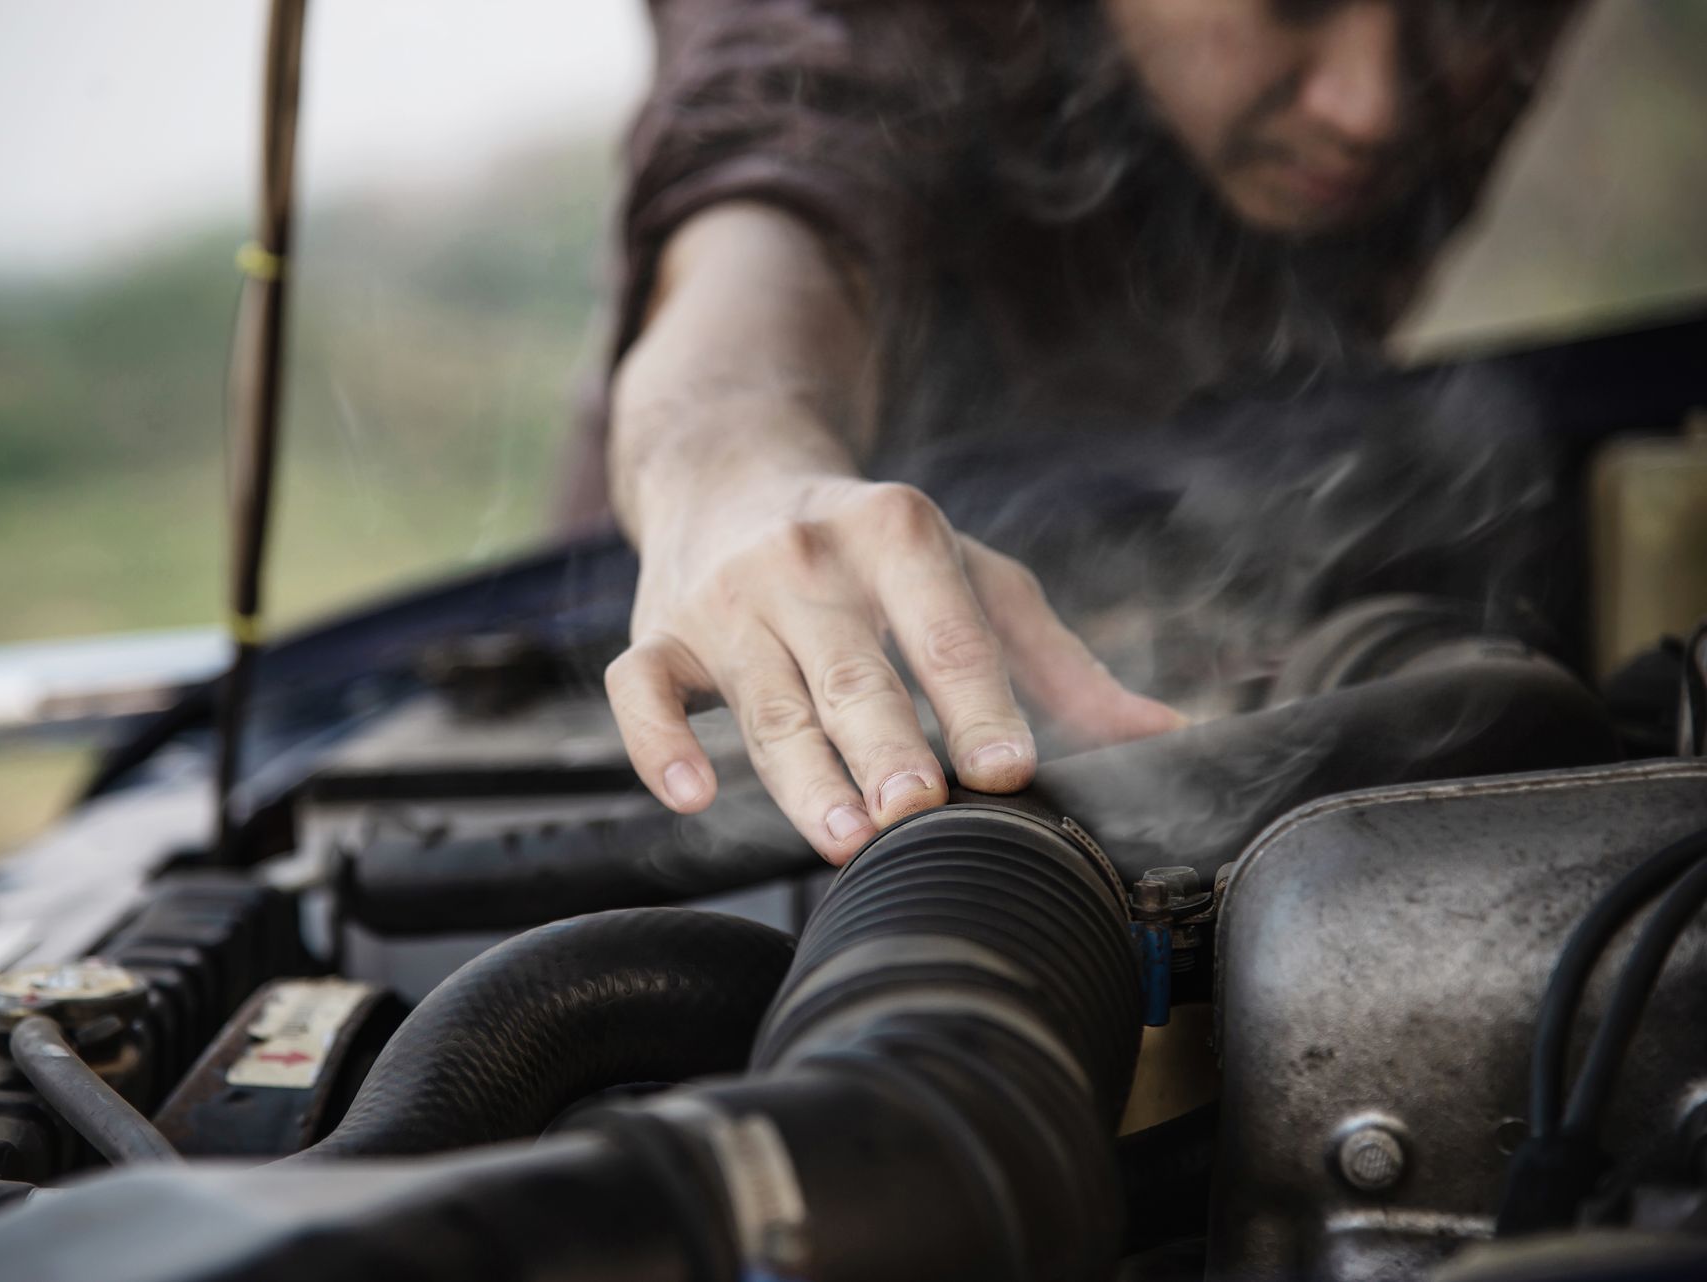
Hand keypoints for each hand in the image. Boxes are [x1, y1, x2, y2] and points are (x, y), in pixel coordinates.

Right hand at [606, 475, 1184, 862]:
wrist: (729, 472)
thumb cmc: (873, 549)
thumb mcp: (973, 576)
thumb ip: (1058, 664)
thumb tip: (1167, 738)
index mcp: (896, 531)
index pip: (944, 626)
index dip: (976, 699)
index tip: (1009, 769)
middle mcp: (804, 557)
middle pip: (850, 669)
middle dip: (884, 742)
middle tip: (917, 811)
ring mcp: (724, 597)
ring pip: (761, 697)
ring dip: (801, 772)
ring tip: (843, 838)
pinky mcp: (657, 633)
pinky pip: (639, 690)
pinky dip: (658, 743)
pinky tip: (691, 795)